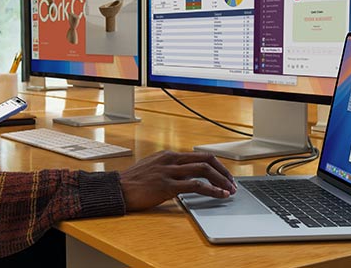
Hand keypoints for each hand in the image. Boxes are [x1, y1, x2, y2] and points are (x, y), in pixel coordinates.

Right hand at [119, 151, 235, 211]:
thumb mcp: (153, 168)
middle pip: (206, 159)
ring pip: (203, 170)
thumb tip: (186, 175)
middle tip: (232, 183)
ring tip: (230, 190)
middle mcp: (171, 159)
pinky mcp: (167, 186)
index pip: (199, 155)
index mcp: (169, 155)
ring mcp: (169, 171)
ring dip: (221, 180)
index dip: (216, 165)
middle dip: (223, 171)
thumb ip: (169, 168)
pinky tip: (219, 195)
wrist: (118, 189)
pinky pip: (195, 185)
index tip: (225, 175)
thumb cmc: (134, 181)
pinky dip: (211, 190)